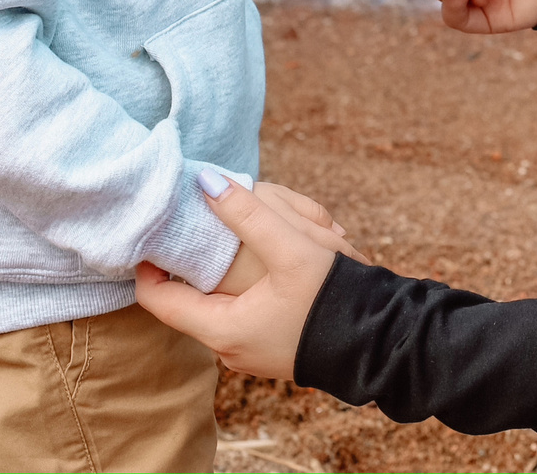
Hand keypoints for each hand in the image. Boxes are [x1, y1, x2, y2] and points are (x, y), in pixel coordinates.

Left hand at [135, 173, 363, 380]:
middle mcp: (231, 349)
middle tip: (202, 221)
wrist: (388, 342)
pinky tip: (276, 260)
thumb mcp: (293, 248)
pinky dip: (250, 283)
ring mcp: (252, 353)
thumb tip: (204, 183)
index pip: (159, 301)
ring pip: (221, 303)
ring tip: (247, 235)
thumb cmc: (337, 299)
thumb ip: (248, 213)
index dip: (149, 265)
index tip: (155, 231)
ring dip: (228, 269)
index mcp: (224, 330)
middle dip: (198, 258)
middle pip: (191, 299)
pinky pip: (246, 311)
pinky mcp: (274, 347)